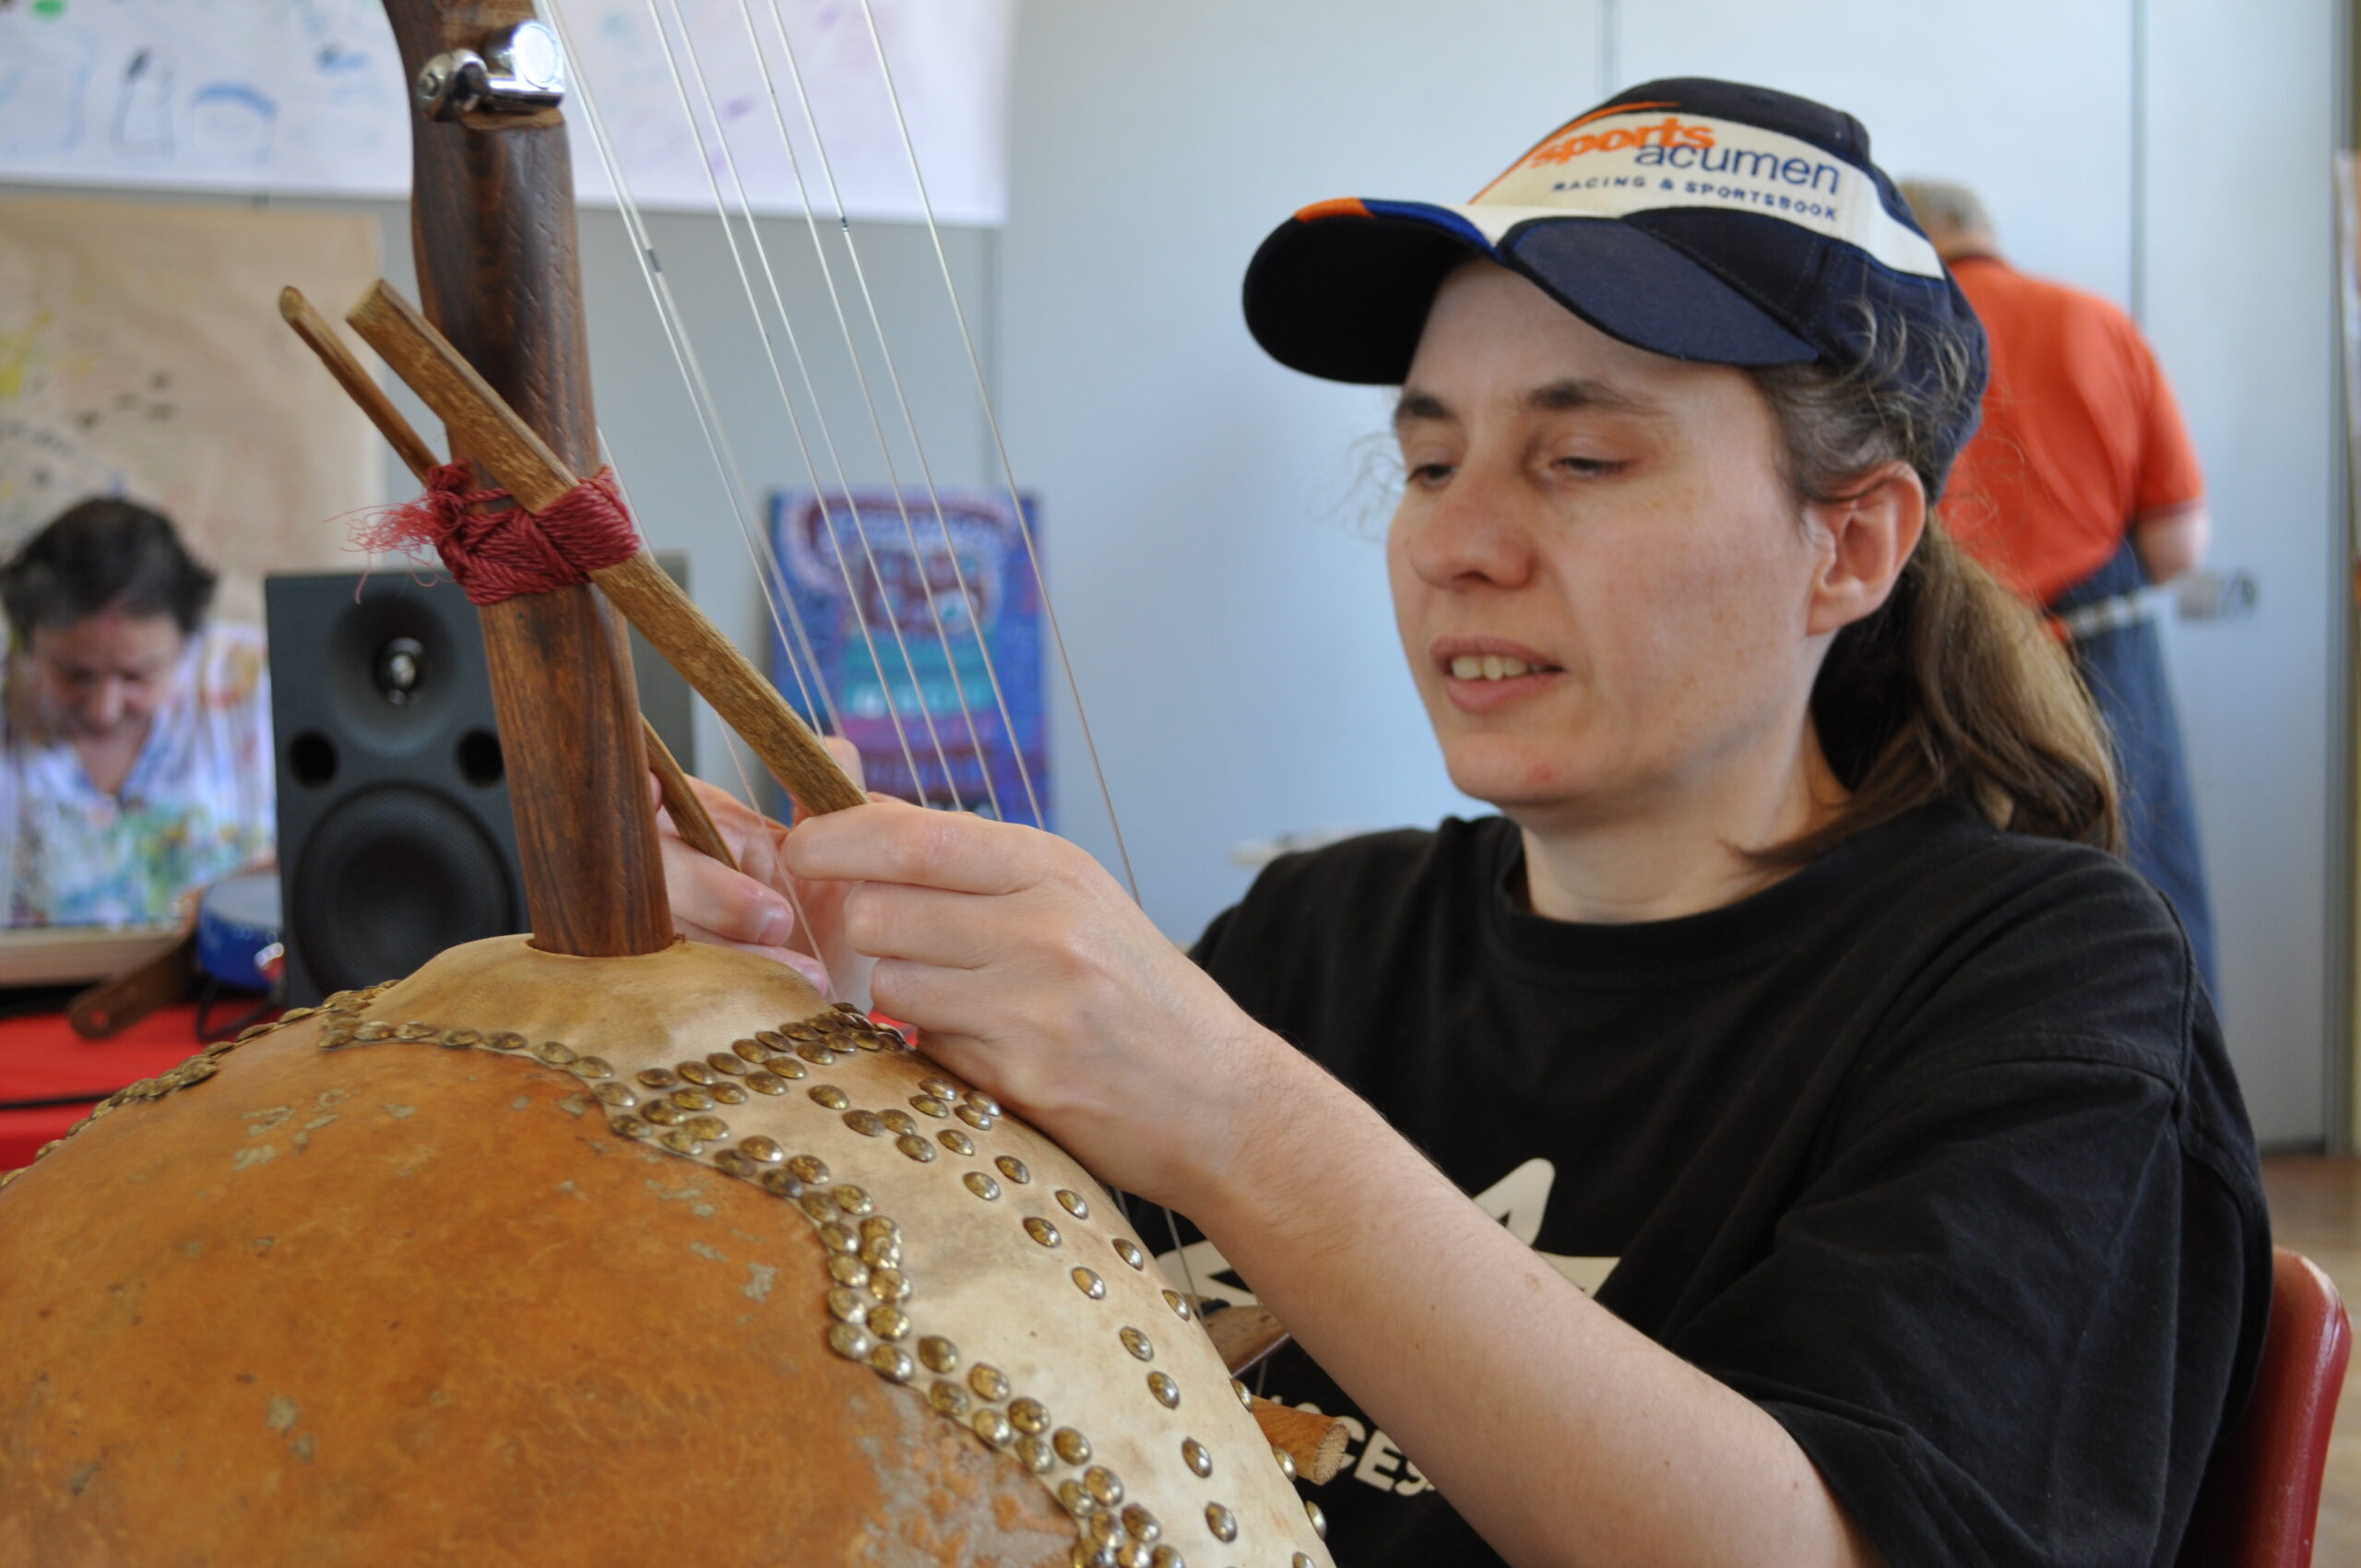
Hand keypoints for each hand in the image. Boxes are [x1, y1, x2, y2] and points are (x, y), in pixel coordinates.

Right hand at [653, 741, 874, 1004]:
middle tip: (781, 918)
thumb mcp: (842, 849)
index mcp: (706, 821)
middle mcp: (675, 869)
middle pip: (655, 866)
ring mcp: (667, 928)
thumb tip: (826, 747)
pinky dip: (742, 986)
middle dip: (712, 892)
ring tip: (810, 970)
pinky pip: (686, 982)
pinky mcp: (676, 983)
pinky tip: (798, 991)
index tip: (655, 790)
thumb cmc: (830, 912)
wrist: (844, 988)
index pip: (648, 793)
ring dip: (738, 952)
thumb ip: (828, 794)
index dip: (638, 790)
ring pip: (666, 931)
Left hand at [780, 801, 1294, 1208]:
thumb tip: (863, 813)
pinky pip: (924, 1048)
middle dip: (869, 933)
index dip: (835, 838)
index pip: (910, 837)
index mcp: (1054, 868)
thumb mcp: (1076, 900)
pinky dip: (938, 1049)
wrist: (1221, 1100)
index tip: (800, 848)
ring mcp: (1030, 1005)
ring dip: (903, 998)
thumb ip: (975, 862)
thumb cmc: (1139, 994)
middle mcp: (1043, 927)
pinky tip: (992, 1050)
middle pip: (877, 911)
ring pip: (889, 984)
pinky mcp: (1019, 1076)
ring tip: (964, 1006)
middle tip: (904, 949)